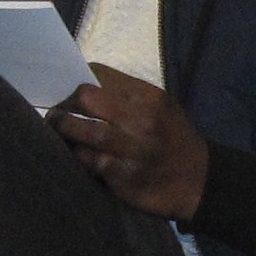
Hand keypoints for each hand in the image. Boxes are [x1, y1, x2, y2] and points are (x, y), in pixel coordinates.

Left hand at [50, 64, 210, 219]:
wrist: (199, 181)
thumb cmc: (174, 138)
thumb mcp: (161, 108)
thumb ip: (128, 96)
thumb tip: (84, 89)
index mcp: (149, 96)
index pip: (100, 74)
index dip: (76, 79)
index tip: (67, 89)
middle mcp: (142, 119)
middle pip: (88, 99)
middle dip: (66, 103)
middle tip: (55, 109)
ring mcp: (133, 149)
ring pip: (85, 131)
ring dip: (63, 127)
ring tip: (55, 126)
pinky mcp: (124, 176)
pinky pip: (90, 160)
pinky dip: (77, 153)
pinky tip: (73, 150)